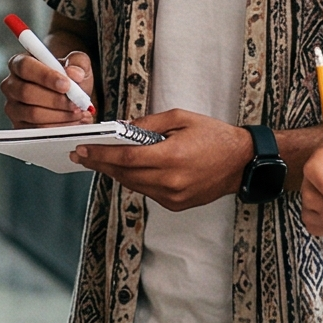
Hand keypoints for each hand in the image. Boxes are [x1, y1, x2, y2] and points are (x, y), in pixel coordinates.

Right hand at [0, 49, 96, 126]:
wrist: (70, 97)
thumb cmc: (68, 78)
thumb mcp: (77, 64)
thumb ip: (78, 63)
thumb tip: (75, 74)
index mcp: (19, 63)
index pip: (25, 66)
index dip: (45, 76)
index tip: (66, 85)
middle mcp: (11, 85)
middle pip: (26, 92)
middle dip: (56, 100)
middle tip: (76, 103)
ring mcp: (13, 107)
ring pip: (33, 114)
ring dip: (60, 115)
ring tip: (78, 112)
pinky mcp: (19, 126)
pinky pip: (38, 130)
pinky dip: (59, 127)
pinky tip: (72, 122)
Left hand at [71, 110, 247, 207]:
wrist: (242, 162)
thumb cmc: (214, 136)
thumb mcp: (181, 118)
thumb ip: (148, 125)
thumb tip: (122, 129)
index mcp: (172, 157)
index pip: (126, 157)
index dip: (101, 154)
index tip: (83, 149)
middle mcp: (170, 181)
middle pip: (124, 174)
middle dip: (100, 163)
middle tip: (80, 155)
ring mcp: (173, 196)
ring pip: (133, 185)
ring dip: (114, 172)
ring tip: (97, 161)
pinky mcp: (176, 204)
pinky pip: (146, 192)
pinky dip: (133, 180)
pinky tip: (124, 169)